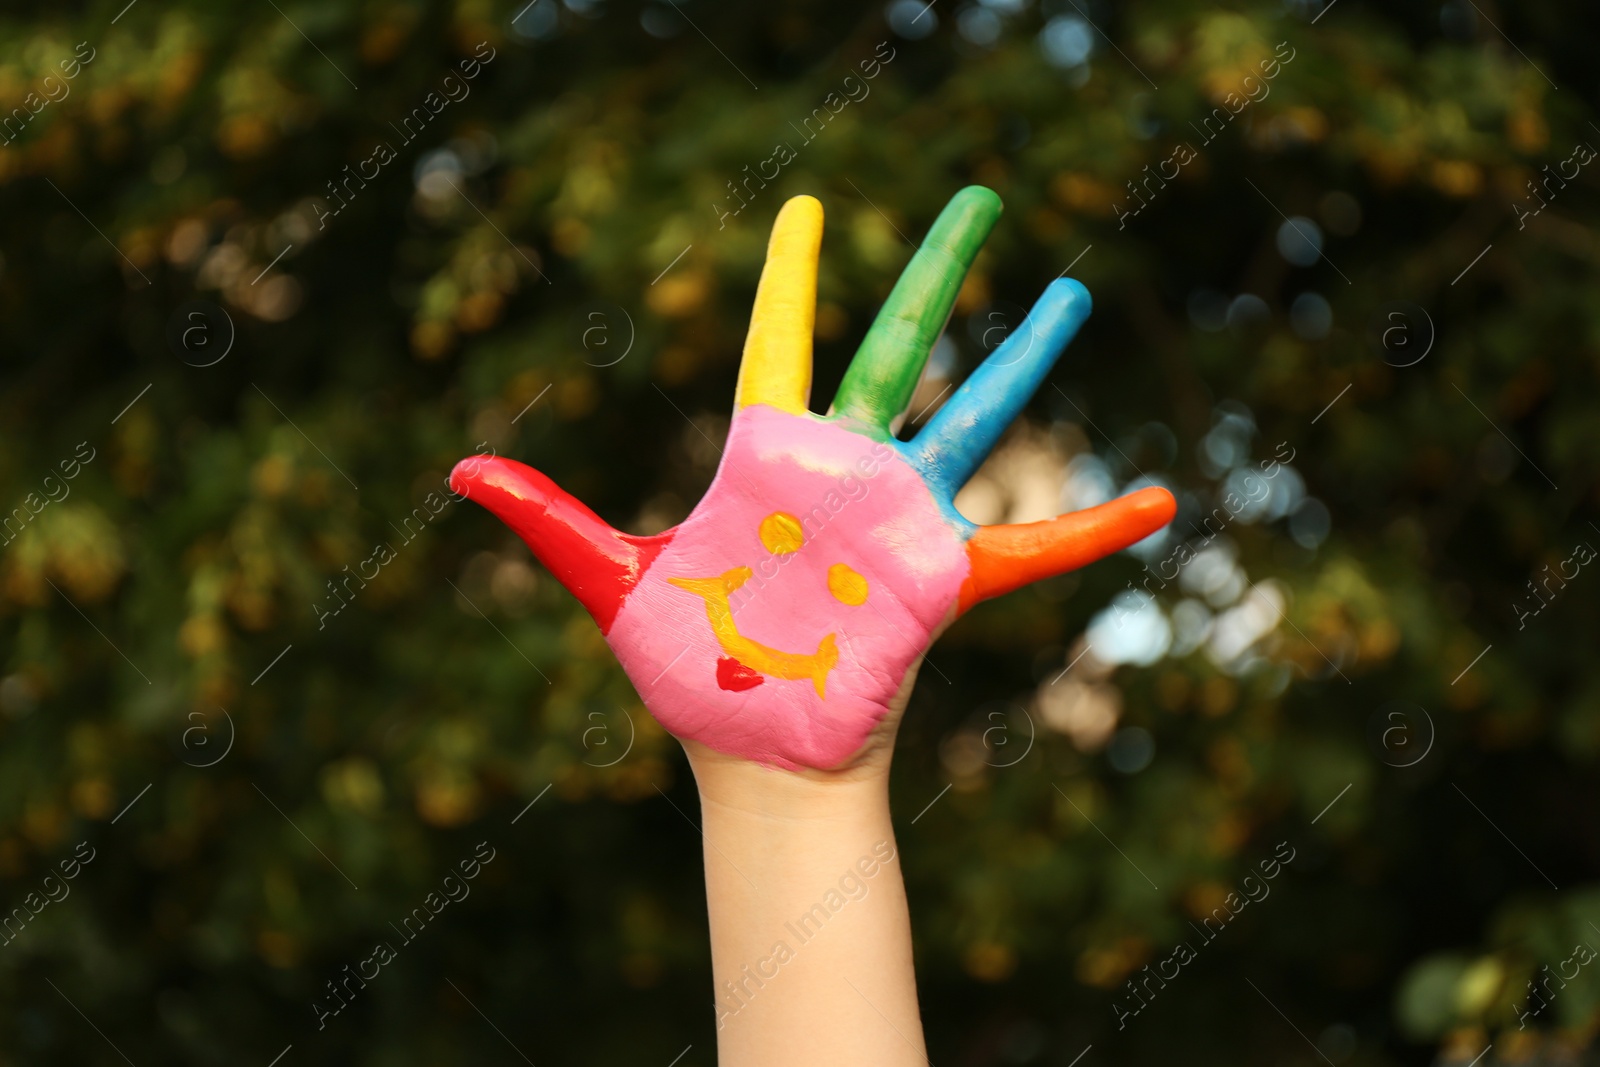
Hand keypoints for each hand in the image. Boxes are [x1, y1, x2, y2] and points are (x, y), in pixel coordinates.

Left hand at [450, 187, 1174, 773]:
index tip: (810, 206)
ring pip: (976, 415)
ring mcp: (901, 517)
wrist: (750, 753)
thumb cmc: (686, 670)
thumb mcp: (611, 580)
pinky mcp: (942, 576)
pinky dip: (1096, 526)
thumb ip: (548, 517)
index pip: (783, 339)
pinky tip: (1161, 498)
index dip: (794, 271)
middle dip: (939, 267)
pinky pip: (1036, 546)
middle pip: (899, 343)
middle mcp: (845, 471)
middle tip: (980, 194)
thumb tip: (456, 472)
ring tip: (1076, 294)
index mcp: (767, 457)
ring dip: (1026, 356)